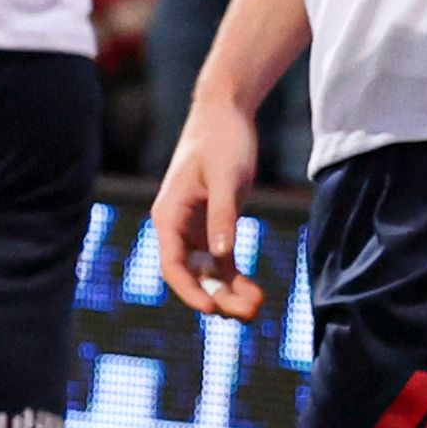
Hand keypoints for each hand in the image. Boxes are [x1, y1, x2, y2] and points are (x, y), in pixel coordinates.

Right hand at [149, 95, 263, 318]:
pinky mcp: (215, 227)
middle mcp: (177, 228)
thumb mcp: (226, 178)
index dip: (189, 291)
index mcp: (169, 215)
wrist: (226, 113)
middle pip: (191, 276)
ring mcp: (195, 230)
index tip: (212, 309)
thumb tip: (221, 255)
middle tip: (249, 314)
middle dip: (217, 297)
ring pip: (207, 274)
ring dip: (229, 292)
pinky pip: (222, 263)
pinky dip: (236, 279)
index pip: (172, 264)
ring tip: (258, 307)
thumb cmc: (222, 140)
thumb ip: (223, 216)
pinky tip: (256, 293)